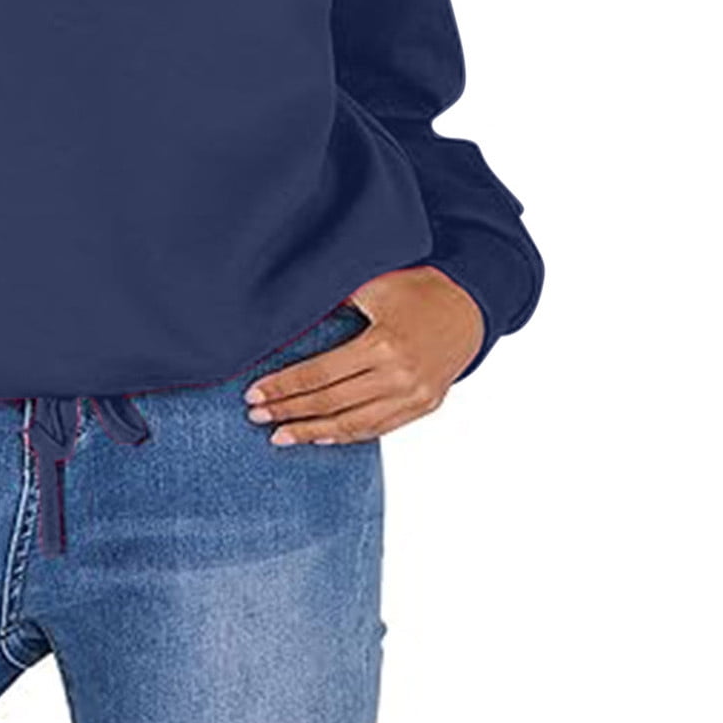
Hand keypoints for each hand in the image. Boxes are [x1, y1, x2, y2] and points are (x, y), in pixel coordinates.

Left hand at [244, 265, 484, 444]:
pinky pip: (378, 429)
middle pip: (331, 403)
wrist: (468, 306)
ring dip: (312, 433)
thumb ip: (332, 300)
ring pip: (354, 425)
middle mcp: (400, 376)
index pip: (320, 374)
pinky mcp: (424, 407)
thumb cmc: (416, 288)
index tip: (254, 393)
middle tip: (255, 416)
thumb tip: (283, 310)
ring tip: (279, 436)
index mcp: (383, 344)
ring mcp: (414, 397)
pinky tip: (320, 437)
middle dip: (289, 411)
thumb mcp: (374, 284)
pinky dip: (347, 436)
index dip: (284, 386)